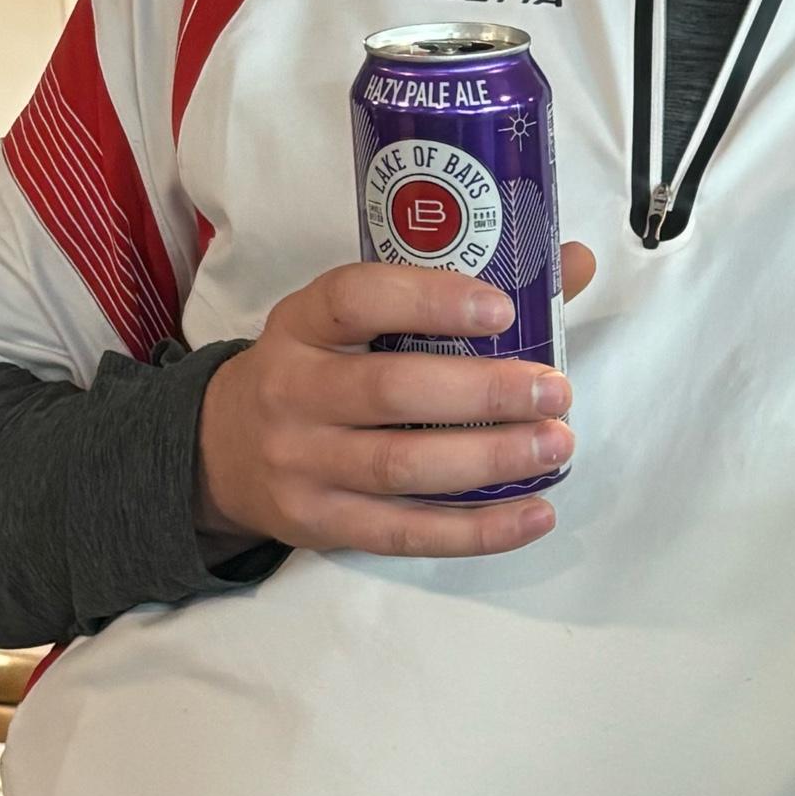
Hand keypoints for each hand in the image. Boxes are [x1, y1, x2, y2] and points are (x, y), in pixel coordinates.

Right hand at [197, 243, 597, 557]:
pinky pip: (404, 533)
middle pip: (391, 390)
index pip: (356, 298)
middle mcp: (292, 389)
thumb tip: (575, 262)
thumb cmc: (322, 369)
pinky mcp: (320, 524)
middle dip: (484, 392)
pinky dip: (477, 530)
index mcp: (304, 322)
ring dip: (490, 459)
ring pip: (401, 466)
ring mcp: (301, 463)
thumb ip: (461, 293)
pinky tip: (537, 514)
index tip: (502, 310)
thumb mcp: (358, 320)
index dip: (431, 300)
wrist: (220, 449)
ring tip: (558, 446)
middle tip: (557, 391)